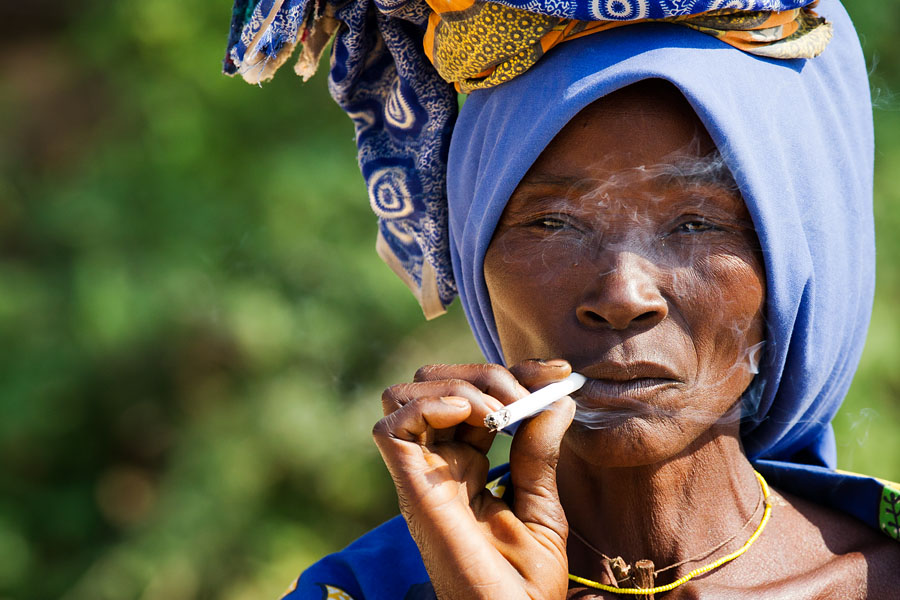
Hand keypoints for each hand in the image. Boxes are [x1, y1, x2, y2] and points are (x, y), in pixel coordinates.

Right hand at [372, 360, 576, 599]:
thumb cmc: (524, 582)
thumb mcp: (542, 505)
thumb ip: (541, 452)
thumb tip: (558, 399)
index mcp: (468, 464)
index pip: (476, 395)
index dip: (513, 374)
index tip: (559, 372)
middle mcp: (438, 462)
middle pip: (438, 383)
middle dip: (487, 373)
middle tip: (527, 395)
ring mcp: (421, 473)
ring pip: (408, 393)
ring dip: (458, 387)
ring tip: (497, 413)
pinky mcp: (409, 487)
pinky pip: (392, 426)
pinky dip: (428, 405)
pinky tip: (468, 418)